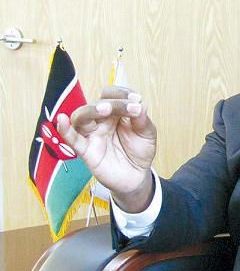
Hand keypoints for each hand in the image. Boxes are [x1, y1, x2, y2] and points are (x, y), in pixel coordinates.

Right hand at [57, 86, 156, 212]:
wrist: (136, 176)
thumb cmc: (139, 151)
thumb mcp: (147, 134)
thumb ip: (143, 120)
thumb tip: (142, 104)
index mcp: (115, 112)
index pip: (112, 95)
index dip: (122, 94)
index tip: (137, 99)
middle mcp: (101, 120)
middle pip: (98, 103)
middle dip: (114, 102)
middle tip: (130, 106)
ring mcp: (92, 134)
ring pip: (81, 117)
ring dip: (92, 110)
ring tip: (106, 109)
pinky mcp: (86, 150)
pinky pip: (72, 139)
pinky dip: (65, 129)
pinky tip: (62, 120)